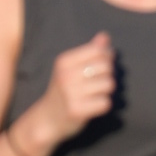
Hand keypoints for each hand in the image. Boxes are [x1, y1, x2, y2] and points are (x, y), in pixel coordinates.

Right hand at [32, 31, 115, 148]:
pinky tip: (93, 106)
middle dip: (108, 75)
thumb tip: (105, 36)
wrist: (47, 119)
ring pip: (109, 85)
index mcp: (64, 61)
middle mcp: (66, 75)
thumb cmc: (63, 90)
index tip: (103, 65)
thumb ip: (89, 51)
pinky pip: (106, 103)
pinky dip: (103, 105)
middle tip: (98, 83)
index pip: (99, 51)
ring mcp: (71, 94)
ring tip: (94, 94)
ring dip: (106, 91)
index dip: (107, 57)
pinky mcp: (77, 111)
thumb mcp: (70, 68)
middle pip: (107, 68)